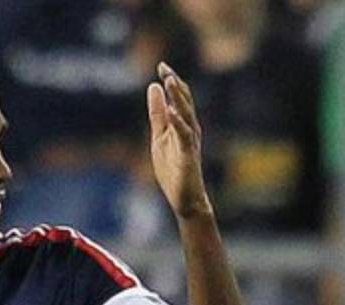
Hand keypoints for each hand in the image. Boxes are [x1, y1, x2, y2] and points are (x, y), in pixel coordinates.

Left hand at [147, 62, 212, 219]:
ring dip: (178, 99)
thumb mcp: (159, 136)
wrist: (185, 198)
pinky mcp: (189, 154)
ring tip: (170, 82)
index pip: (178, 98)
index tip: (161, 65)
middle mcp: (190, 129)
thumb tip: (153, 87)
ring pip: (186, 115)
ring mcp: (190, 141)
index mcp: (182, 124)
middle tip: (165, 68)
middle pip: (183, 102)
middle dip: (174, 85)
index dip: (170, 82)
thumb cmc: (174, 169)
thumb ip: (158, 113)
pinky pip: (185, 136)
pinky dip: (179, 123)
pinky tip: (173, 112)